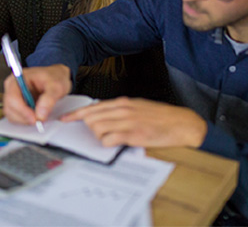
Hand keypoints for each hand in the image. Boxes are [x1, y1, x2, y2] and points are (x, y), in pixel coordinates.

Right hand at [3, 64, 71, 124]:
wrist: (58, 78)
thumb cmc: (55, 77)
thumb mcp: (56, 86)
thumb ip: (49, 99)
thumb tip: (40, 114)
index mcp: (18, 78)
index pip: (13, 97)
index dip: (22, 110)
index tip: (34, 118)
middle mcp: (12, 88)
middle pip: (10, 108)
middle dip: (24, 117)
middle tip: (39, 121)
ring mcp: (14, 97)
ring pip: (12, 115)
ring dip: (25, 120)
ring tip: (40, 117)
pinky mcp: (17, 105)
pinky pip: (17, 117)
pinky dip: (26, 120)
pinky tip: (37, 116)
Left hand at [62, 97, 207, 147]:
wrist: (181, 123)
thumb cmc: (161, 117)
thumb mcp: (138, 107)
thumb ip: (121, 110)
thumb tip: (105, 115)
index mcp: (123, 102)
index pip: (93, 106)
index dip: (76, 113)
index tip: (66, 119)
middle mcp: (123, 109)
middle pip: (91, 117)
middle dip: (86, 127)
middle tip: (89, 133)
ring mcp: (128, 121)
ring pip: (97, 128)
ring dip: (98, 136)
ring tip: (110, 139)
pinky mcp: (134, 134)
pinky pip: (110, 139)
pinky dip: (107, 143)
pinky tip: (115, 143)